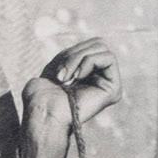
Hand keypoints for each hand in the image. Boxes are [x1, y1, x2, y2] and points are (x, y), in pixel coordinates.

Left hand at [20, 37, 121, 157]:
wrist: (43, 113)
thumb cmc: (44, 94)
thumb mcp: (60, 63)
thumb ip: (79, 53)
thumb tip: (98, 44)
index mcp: (90, 75)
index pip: (92, 45)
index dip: (74, 50)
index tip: (58, 71)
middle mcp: (102, 80)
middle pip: (99, 44)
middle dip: (76, 54)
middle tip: (62, 75)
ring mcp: (109, 85)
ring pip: (103, 49)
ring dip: (78, 59)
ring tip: (66, 78)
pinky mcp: (114, 90)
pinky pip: (109, 58)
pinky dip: (89, 61)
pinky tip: (77, 78)